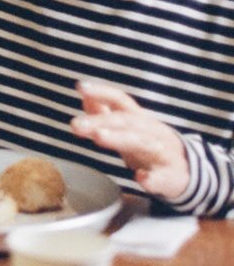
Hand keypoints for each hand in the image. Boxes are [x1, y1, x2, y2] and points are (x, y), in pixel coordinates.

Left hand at [71, 78, 190, 201]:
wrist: (188, 171)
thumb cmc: (151, 144)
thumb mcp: (129, 125)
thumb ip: (106, 111)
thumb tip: (84, 94)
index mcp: (139, 119)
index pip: (120, 100)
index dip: (102, 92)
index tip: (80, 87)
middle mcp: (150, 131)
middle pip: (125, 122)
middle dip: (100, 122)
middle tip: (76, 125)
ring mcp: (161, 153)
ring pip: (142, 143)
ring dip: (120, 139)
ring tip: (99, 137)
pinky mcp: (170, 177)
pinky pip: (161, 178)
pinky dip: (152, 178)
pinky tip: (141, 178)